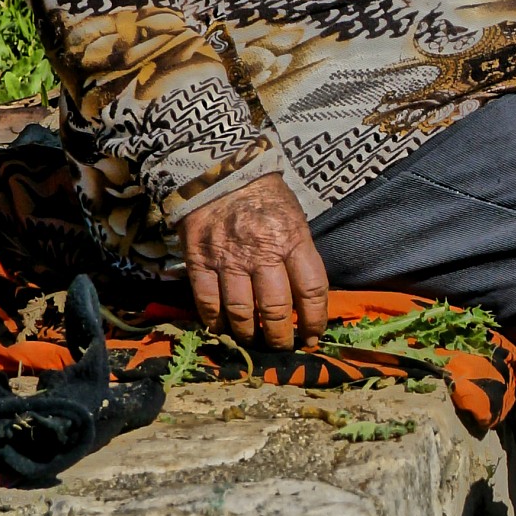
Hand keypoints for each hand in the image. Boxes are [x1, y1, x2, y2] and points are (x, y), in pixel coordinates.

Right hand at [181, 173, 329, 348]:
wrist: (218, 170)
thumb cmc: (264, 196)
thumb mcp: (295, 218)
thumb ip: (300, 255)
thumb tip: (306, 299)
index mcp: (292, 239)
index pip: (312, 290)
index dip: (315, 321)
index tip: (313, 337)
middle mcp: (261, 252)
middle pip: (276, 309)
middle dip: (282, 336)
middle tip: (284, 346)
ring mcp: (227, 258)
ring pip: (241, 312)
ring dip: (250, 334)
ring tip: (255, 340)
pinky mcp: (199, 261)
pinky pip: (207, 303)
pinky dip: (216, 323)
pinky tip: (223, 329)